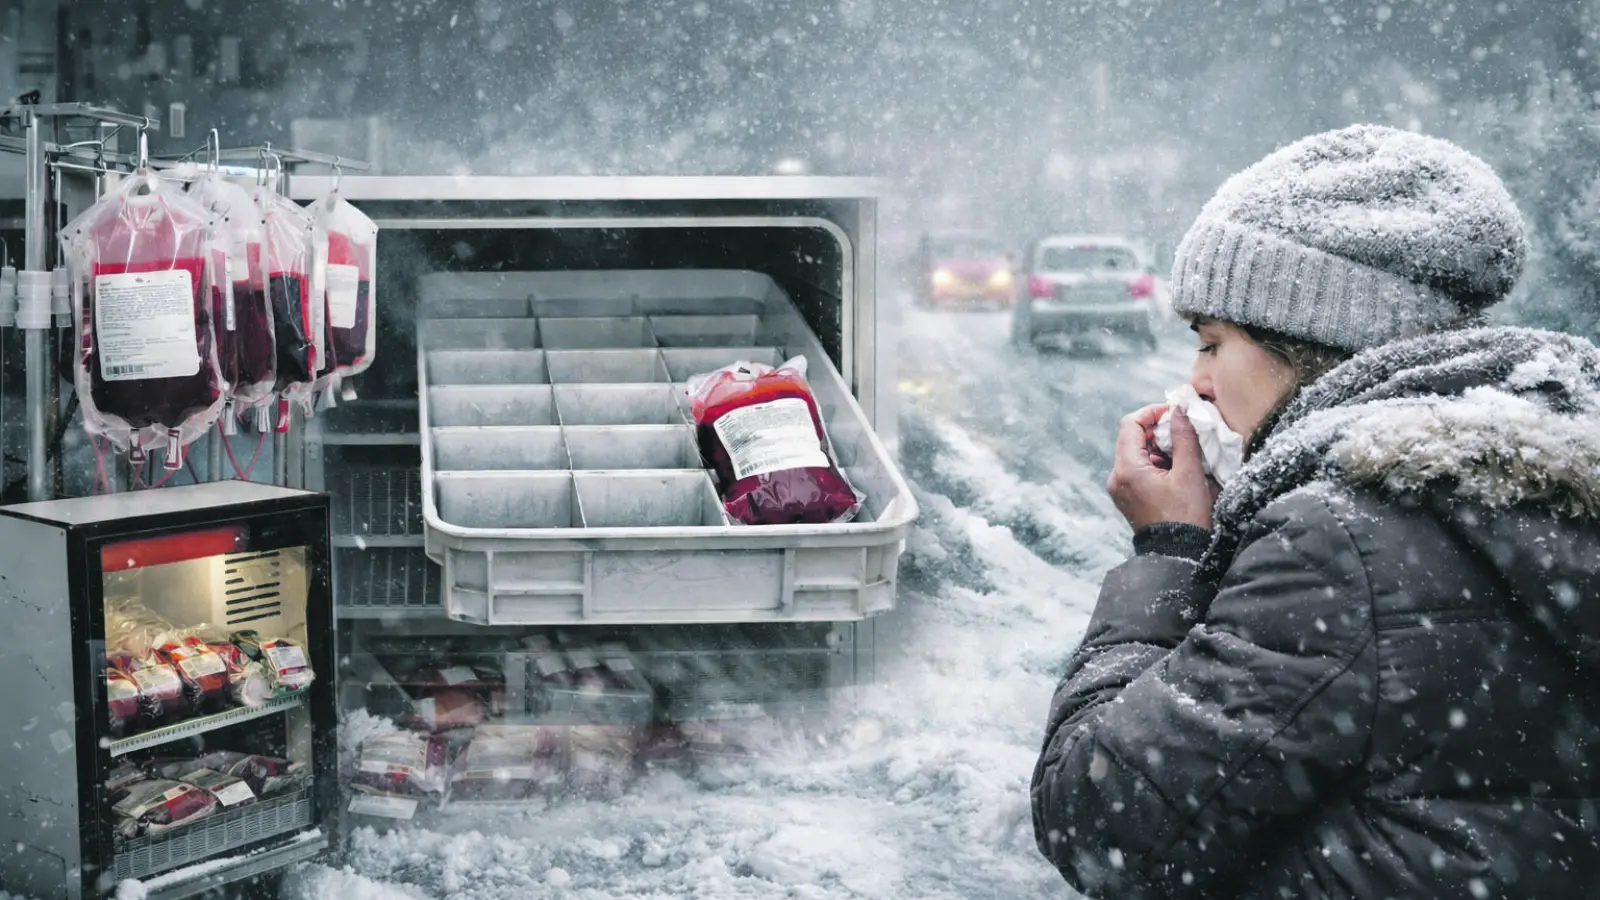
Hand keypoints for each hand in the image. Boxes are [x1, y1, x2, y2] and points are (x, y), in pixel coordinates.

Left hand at [1107, 403, 1219, 530]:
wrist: (1177, 554)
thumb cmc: (1185, 516)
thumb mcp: (1189, 473)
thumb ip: (1184, 437)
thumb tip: (1179, 410)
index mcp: (1127, 469)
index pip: (1129, 424)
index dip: (1151, 412)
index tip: (1174, 412)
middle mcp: (1116, 477)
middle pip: (1130, 437)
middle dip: (1156, 430)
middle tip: (1182, 432)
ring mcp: (1118, 488)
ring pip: (1134, 452)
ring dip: (1156, 446)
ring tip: (1182, 453)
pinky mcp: (1126, 496)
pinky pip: (1135, 468)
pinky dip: (1153, 461)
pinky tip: (1174, 469)